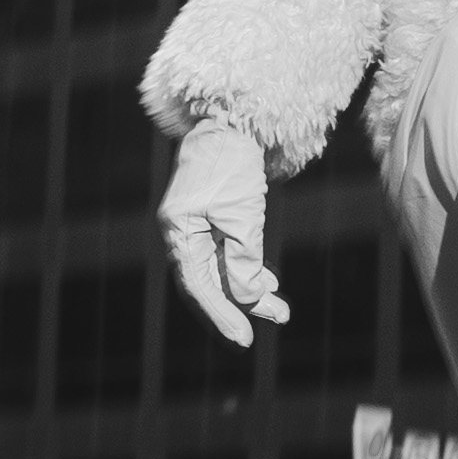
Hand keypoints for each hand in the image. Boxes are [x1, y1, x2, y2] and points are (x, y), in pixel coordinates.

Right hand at [158, 121, 288, 346]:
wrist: (235, 119)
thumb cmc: (235, 164)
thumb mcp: (243, 217)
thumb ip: (243, 260)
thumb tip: (245, 296)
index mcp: (178, 229)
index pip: (198, 285)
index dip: (222, 314)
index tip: (244, 339)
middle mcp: (182, 229)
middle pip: (209, 280)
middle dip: (240, 305)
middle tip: (267, 327)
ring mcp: (196, 222)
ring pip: (222, 267)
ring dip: (250, 287)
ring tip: (279, 308)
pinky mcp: (212, 214)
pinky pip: (227, 250)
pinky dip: (249, 266)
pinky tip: (269, 281)